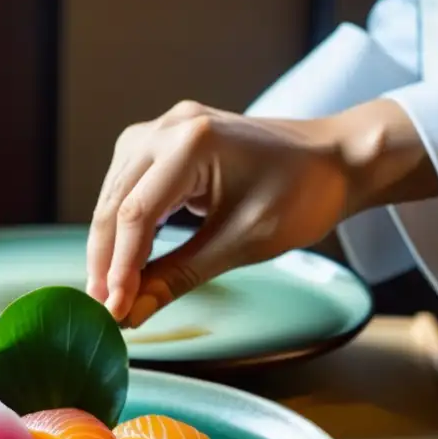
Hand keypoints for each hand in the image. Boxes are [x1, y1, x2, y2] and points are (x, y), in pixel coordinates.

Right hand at [85, 98, 432, 327]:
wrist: (336, 159)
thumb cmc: (303, 195)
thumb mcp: (243, 243)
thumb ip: (180, 275)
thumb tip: (133, 312)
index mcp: (195, 141)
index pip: (137, 213)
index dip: (120, 266)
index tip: (114, 309)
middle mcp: (170, 126)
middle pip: (115, 201)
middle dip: (105, 258)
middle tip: (101, 307)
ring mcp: (165, 127)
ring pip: (114, 193)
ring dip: (108, 243)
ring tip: (107, 290)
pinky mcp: (166, 139)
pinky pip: (129, 183)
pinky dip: (123, 222)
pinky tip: (122, 256)